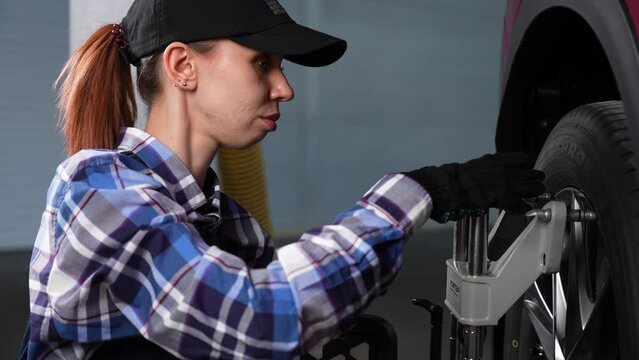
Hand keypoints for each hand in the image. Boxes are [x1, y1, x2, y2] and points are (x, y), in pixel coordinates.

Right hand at [403, 153, 544, 222]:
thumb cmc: (447, 178)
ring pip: (521, 186)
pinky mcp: (497, 198)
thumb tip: (470, 178)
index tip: (526, 160)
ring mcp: (498, 183)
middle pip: (519, 172)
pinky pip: (513, 203)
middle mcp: (496, 170)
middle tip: (540, 178)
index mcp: (486, 161)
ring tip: (539, 191)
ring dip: (532, 189)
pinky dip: (520, 206)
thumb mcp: (461, 169)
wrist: (445, 186)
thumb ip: (471, 173)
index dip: (519, 159)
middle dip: (531, 175)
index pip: (508, 158)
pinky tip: (525, 208)